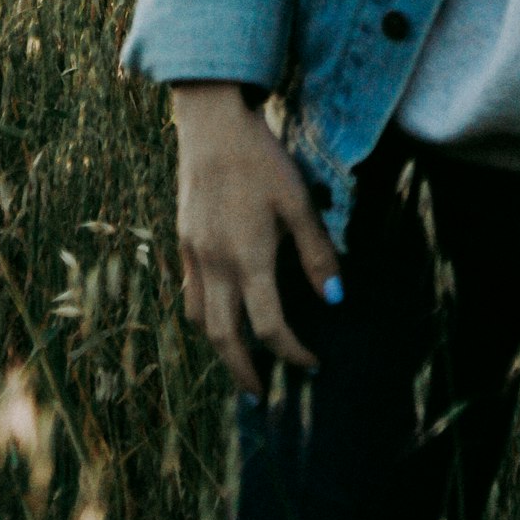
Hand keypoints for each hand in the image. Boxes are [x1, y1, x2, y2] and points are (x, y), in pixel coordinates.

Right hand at [171, 81, 340, 397]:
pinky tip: (220, 309)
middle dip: (243, 372)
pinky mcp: (183, 240)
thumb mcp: (298, 200)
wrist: (211, 124)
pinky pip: (190, 292)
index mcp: (248, 259)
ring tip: (239, 359)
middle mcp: (216, 265)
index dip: (293, 353)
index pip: (270, 327)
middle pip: (225, 338)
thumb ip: (316, 252)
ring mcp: (194, 254)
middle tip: (260, 395)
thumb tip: (336, 298)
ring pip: (200, 319)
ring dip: (220, 347)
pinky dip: (204, 313)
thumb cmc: (261, 158)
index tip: (312, 365)